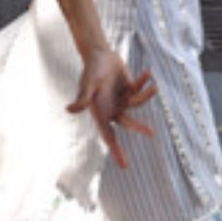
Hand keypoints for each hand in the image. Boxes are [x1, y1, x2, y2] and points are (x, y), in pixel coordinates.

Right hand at [67, 48, 156, 168]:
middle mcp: (112, 110)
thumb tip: (68, 110)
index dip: (116, 151)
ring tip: (153, 86)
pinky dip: (145, 82)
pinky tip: (148, 73)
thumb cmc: (91, 70)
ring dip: (146, 95)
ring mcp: (122, 100)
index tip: (124, 166)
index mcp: (101, 113)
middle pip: (127, 124)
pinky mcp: (130, 89)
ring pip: (138, 104)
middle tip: (151, 132)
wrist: (99, 54)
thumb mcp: (88, 84)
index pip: (109, 137)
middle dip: (139, 127)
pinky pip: (141, 90)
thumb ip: (82, 98)